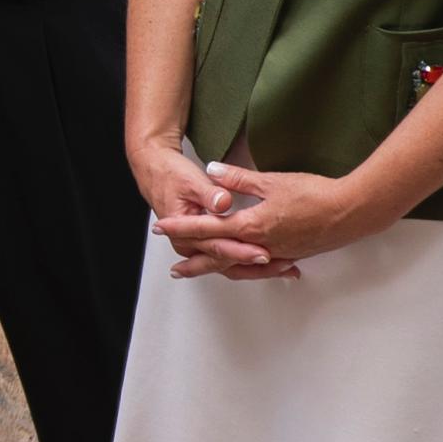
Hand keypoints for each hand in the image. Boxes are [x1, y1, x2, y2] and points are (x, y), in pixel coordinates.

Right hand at [128, 128, 279, 274]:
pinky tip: (276, 264)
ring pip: (232, 267)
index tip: (263, 252)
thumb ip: (210, 193)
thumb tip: (222, 201)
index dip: (242, 250)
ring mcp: (201, 247)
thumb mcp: (190, 182)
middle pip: (228, 263)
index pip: (219, 247)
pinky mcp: (210, 243)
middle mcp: (192, 246)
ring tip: (286, 269)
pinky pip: (233, 260)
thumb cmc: (170, 177)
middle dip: (256, 266)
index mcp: (185, 234)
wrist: (156, 172)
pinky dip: (254, 263)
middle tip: (281, 264)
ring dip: (259, 270)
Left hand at [173, 159, 374, 275]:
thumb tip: (211, 170)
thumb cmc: (315, 195)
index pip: (206, 228)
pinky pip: (262, 267)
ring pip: (240, 266)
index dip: (182, 227)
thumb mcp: (272, 181)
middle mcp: (259, 245)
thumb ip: (239, 179)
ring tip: (205, 271)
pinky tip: (247, 266)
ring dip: (219, 268)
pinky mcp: (291, 255)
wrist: (352, 212)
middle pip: (218, 258)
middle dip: (195, 263)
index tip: (161, 227)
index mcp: (250, 226)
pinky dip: (248, 268)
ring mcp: (276, 253)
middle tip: (175, 270)